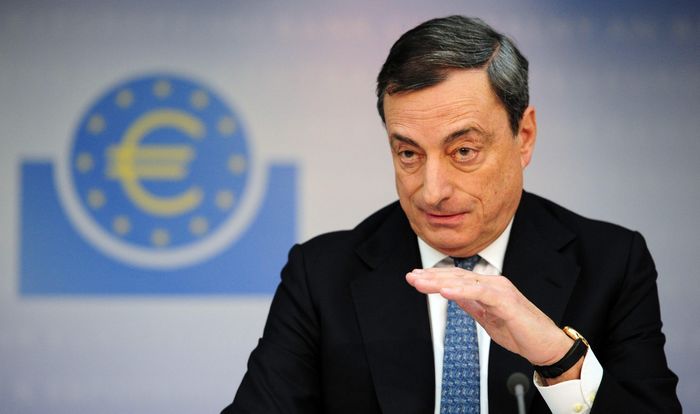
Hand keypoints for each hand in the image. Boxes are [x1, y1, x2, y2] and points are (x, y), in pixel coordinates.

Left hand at [406, 267, 573, 366]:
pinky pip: (480, 293)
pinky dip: (461, 290)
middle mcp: (493, 284)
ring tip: (420, 282)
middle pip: (457, 276)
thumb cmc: (520, 332)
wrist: (546, 346)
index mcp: (488, 287)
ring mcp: (500, 290)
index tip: (415, 278)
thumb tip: (451, 294)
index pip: (456, 278)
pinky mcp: (507, 302)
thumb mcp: (486, 317)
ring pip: (465, 281)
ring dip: (440, 281)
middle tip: (410, 276)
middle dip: (431, 276)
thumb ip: (470, 303)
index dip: (435, 277)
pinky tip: (445, 291)